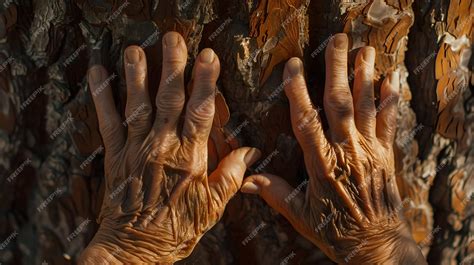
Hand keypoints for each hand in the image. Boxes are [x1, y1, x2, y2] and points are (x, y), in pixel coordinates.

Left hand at [79, 32, 260, 263]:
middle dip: (172, 66)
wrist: (134, 249)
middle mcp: (161, 146)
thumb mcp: (213, 208)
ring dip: (136, 75)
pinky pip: (107, 121)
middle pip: (168, 99)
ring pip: (136, 104)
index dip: (205, 82)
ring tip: (136, 49)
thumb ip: (232, 176)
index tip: (209, 57)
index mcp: (190, 157)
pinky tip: (98, 74)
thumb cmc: (176, 229)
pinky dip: (101, 97)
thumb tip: (251, 152)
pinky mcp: (115, 154)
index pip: (200, 111)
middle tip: (174, 38)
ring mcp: (135, 148)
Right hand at [241, 33, 425, 263]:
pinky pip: (390, 124)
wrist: (377, 246)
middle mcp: (347, 152)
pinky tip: (391, 81)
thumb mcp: (301, 216)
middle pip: (341, 104)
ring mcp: (370, 152)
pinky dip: (390, 102)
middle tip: (337, 42)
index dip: (298, 92)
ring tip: (364, 51)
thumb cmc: (336, 231)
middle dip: (337, 70)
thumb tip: (243, 180)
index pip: (306, 121)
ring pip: (367, 108)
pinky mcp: (386, 156)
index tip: (293, 67)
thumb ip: (274, 193)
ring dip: (365, 77)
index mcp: (322, 165)